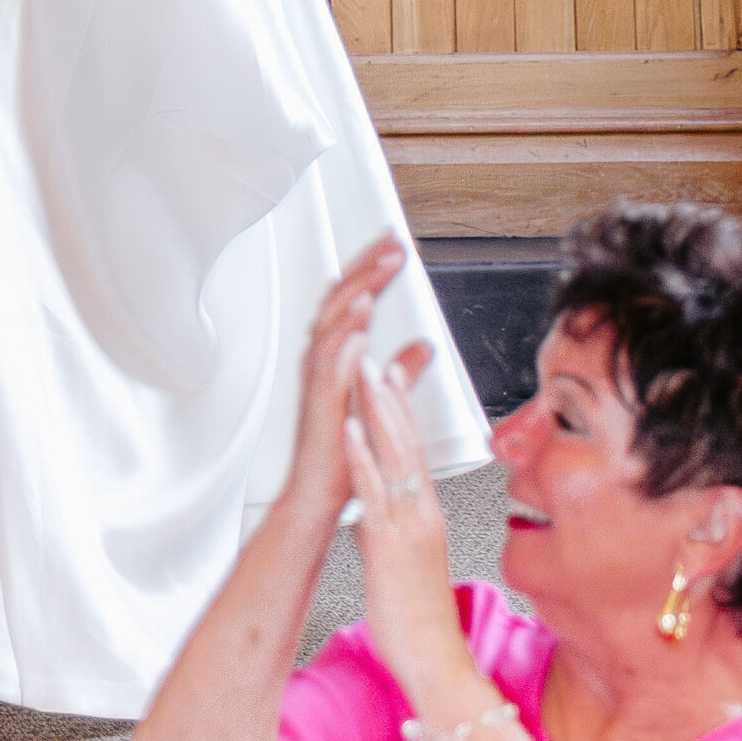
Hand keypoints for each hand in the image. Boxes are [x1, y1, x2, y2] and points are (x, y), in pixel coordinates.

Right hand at [287, 236, 433, 533]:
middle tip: (392, 242)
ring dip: (358, 290)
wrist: (318, 498)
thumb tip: (423, 347)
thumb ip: (399, 371)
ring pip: (335, 321)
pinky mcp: (321, 401)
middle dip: (368, 267)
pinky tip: (361, 313)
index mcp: (339, 357)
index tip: (394, 245)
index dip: (373, 269)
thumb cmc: (344, 455)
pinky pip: (329, 360)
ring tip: (381, 266)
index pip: (354, 300)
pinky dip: (344, 332)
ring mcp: (320, 379)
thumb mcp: (379, 402)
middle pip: (342, 299)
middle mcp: (325, 361)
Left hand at [343, 354, 473, 712]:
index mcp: (425, 514)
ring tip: (363, 371)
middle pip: (407, 442)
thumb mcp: (404, 558)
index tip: (390, 373)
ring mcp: (407, 524)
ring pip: (393, 455)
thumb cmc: (418, 617)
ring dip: (376, 410)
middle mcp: (421, 511)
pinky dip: (362, 456)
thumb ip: (388, 527)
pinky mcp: (389, 543)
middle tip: (376, 355)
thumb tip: (367, 510)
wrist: (436, 662)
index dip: (401, 410)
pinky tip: (351, 430)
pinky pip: (374, 491)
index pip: (415, 449)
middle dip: (389, 396)